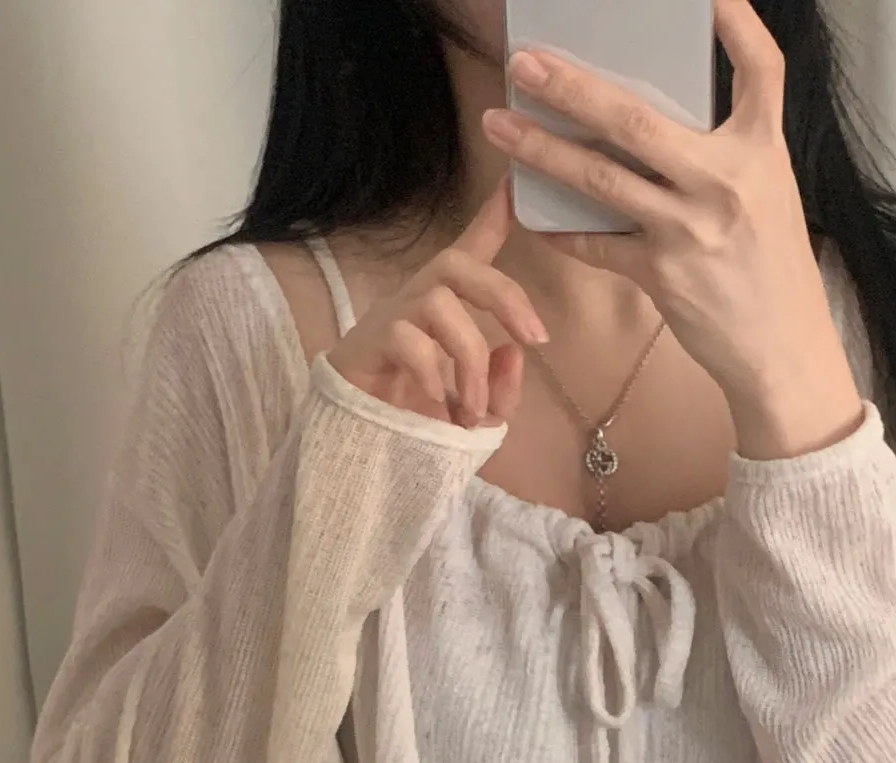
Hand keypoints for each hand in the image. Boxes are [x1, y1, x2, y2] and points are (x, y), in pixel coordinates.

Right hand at [329, 177, 548, 429]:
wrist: (359, 446)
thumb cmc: (418, 418)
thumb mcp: (477, 411)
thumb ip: (502, 388)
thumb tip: (512, 352)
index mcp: (446, 306)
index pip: (470, 249)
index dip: (493, 215)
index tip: (516, 183)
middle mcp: (417, 298)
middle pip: (458, 263)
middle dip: (504, 296)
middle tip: (536, 339)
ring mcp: (389, 318)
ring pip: (438, 304)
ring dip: (469, 357)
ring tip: (472, 408)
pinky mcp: (366, 344)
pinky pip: (405, 340)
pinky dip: (431, 372)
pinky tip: (437, 401)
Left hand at [482, 0, 864, 458]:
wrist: (784, 350)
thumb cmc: (773, 270)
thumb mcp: (769, 195)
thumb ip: (724, 155)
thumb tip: (658, 123)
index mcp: (763, 151)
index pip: (761, 68)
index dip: (736, 22)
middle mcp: (725, 182)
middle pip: (636, 120)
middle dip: (572, 87)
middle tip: (524, 64)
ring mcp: (690, 229)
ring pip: (600, 177)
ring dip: (540, 150)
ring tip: (499, 125)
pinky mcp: (662, 275)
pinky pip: (597, 243)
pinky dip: (560, 229)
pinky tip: (531, 214)